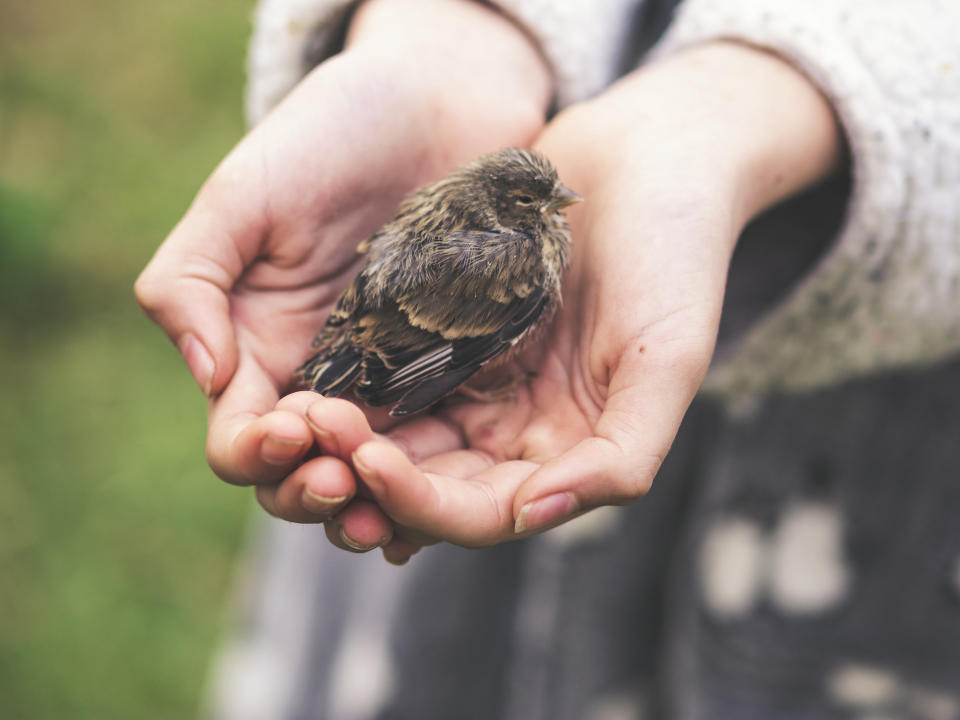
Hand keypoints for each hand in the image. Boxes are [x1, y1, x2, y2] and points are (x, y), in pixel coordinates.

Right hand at [134, 0, 548, 513]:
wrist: (435, 103)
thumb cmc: (330, 136)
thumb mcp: (243, 196)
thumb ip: (192, 280)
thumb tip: (205, 375)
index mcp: (258, 349)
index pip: (240, 436)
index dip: (255, 450)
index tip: (293, 427)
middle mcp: (320, 379)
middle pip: (301, 474)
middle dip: (313, 492)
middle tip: (346, 482)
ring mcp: (389, 382)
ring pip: (371, 477)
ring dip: (375, 505)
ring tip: (395, 515)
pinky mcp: (451, 372)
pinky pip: (439, 444)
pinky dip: (433, 479)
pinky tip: (447, 495)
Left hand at [299, 42, 841, 562]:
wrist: (647, 156)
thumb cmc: (673, 256)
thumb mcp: (669, 359)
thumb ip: (621, 455)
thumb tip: (532, 515)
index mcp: (566, 455)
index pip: (482, 513)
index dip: (424, 504)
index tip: (370, 461)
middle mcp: (514, 433)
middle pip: (426, 485)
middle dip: (367, 473)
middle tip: (312, 433)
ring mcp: (477, 384)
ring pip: (397, 436)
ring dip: (347, 437)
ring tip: (300, 410)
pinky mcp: (445, 334)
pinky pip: (388, 373)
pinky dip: (352, 382)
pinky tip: (313, 373)